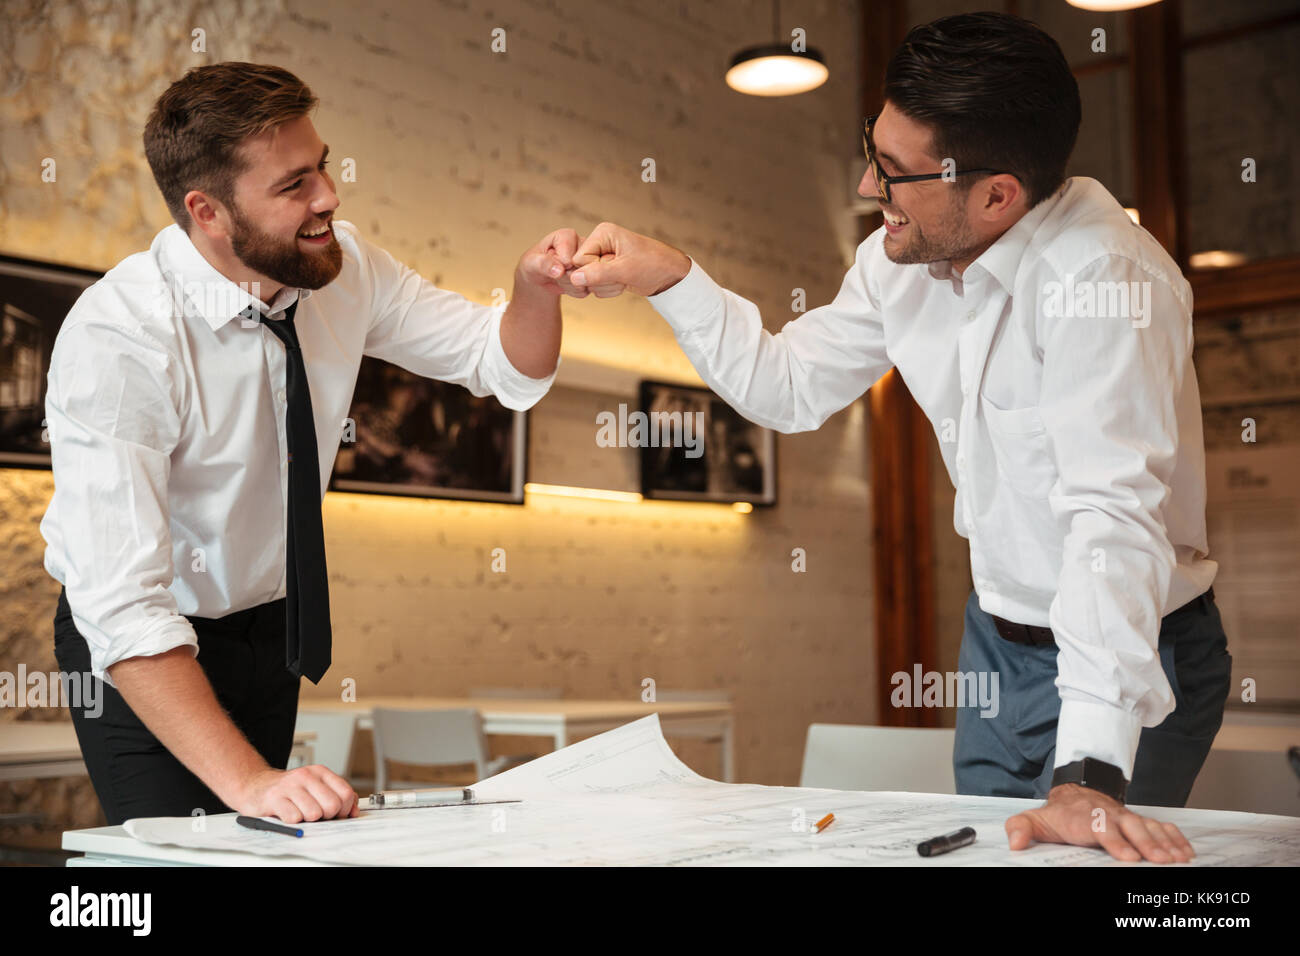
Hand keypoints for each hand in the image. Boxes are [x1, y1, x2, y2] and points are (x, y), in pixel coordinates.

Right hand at [236, 765, 359, 823]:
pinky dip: (292, 821)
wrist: (256, 786)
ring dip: (307, 819)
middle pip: (332, 805)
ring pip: (314, 814)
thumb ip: (336, 795)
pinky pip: (294, 818)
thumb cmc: (288, 790)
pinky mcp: (274, 798)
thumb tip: (354, 811)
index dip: (344, 809)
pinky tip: (286, 814)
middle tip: (316, 815)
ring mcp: (290, 786)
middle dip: (327, 816)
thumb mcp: (315, 787)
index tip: (336, 814)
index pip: (346, 793)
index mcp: (320, 772)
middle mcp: (306, 776)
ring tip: (299, 812)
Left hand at [515, 228, 588, 297]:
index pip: (571, 257)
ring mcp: (590, 260)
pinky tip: (567, 284)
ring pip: (586, 281)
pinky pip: (587, 289)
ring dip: (570, 285)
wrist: (539, 278)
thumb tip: (560, 271)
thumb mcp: (531, 263)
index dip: (560, 266)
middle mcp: (582, 245)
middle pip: (581, 269)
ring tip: (560, 278)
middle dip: (566, 277)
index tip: (552, 264)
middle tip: (555, 273)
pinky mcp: (593, 274)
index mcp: (567, 236)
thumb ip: (543, 263)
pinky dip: (574, 291)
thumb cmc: (534, 264)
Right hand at [570, 222, 690, 297]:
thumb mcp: (625, 270)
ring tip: (625, 279)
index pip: (578, 259)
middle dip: (602, 280)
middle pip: (581, 270)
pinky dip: (610, 289)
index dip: (593, 271)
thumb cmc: (653, 265)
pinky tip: (624, 283)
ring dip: (607, 286)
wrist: (670, 275)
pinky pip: (596, 286)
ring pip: (588, 281)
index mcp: (603, 234)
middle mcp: (600, 243)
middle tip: (621, 276)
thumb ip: (598, 274)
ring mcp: (602, 257)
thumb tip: (574, 277)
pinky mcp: (606, 270)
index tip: (614, 270)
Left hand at [1005, 783, 1194, 862]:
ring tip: (1179, 859)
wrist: (1076, 792)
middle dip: (1147, 843)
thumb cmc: (1058, 815)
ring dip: (1165, 842)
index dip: (1115, 841)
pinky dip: (1175, 837)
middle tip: (1160, 861)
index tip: (1128, 857)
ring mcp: (1127, 817)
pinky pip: (1161, 826)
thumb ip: (1021, 829)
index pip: (1100, 827)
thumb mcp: (1034, 820)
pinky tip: (1187, 851)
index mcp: (1083, 817)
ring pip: (1149, 826)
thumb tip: (1015, 843)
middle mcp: (1109, 815)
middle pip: (1130, 827)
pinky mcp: (1139, 820)